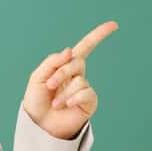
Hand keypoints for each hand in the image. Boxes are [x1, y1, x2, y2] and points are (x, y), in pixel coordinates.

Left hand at [23, 20, 118, 139]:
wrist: (39, 125)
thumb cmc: (37, 101)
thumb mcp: (38, 78)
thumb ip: (52, 62)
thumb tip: (70, 50)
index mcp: (66, 66)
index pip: (85, 47)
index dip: (99, 35)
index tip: (114, 25)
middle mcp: (77, 75)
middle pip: (76, 63)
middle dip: (61, 73)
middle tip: (49, 85)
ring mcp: (84, 89)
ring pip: (79, 80)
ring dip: (63, 92)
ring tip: (55, 104)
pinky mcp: (89, 102)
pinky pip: (86, 93)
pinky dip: (74, 98)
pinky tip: (67, 105)